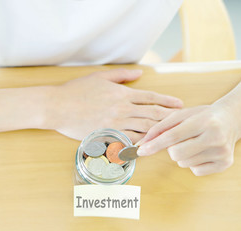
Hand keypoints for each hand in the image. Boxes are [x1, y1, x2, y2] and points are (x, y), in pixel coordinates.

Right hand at [50, 68, 182, 141]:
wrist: (58, 106)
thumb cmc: (76, 91)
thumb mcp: (99, 77)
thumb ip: (121, 75)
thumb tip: (139, 73)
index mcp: (121, 93)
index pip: (150, 97)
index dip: (166, 101)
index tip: (179, 105)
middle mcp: (122, 109)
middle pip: (152, 114)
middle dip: (169, 118)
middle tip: (183, 122)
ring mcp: (115, 123)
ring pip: (143, 129)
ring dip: (159, 132)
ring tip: (172, 135)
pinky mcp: (107, 135)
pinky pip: (128, 141)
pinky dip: (141, 143)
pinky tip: (150, 146)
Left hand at [137, 103, 240, 175]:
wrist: (231, 120)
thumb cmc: (203, 116)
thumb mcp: (181, 115)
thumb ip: (160, 128)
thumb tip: (142, 143)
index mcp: (204, 121)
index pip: (172, 136)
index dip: (154, 144)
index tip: (140, 150)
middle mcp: (215, 137)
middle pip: (176, 154)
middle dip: (171, 149)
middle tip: (181, 140)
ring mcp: (222, 152)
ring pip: (183, 163)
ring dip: (182, 155)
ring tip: (194, 143)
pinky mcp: (225, 164)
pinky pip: (195, 171)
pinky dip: (193, 163)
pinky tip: (201, 151)